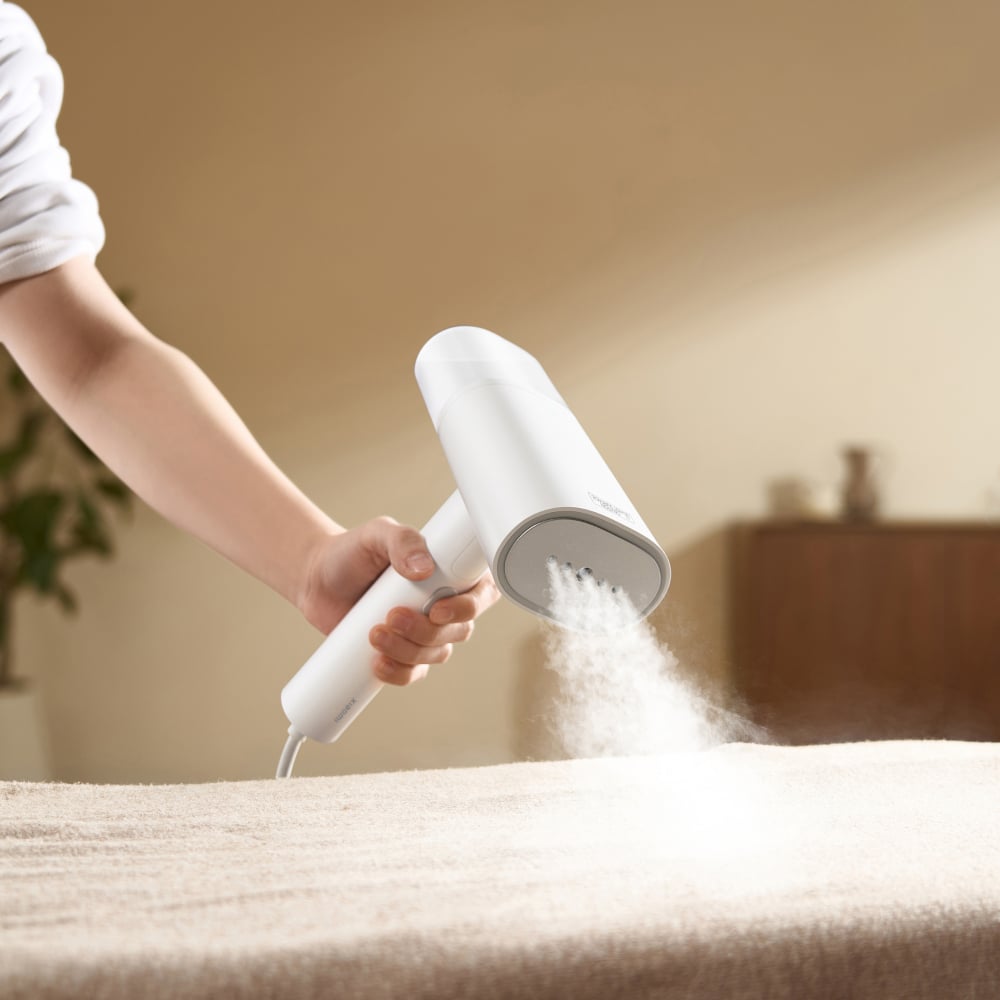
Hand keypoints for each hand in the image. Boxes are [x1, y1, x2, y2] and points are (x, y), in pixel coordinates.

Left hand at [298, 515, 499, 685]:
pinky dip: (398, 673)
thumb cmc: (353, 552)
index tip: (437, 609)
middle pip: (459, 631)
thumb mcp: (377, 534)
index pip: (482, 593)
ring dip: (408, 651)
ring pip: (435, 654)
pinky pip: (413, 674)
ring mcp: (424, 632)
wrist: (318, 579)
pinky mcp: (402, 654)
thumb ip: (402, 541)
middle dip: (426, 631)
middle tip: (392, 617)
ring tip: (374, 634)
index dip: (470, 607)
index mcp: (450, 573)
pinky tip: (377, 663)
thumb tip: (423, 568)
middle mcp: (444, 604)